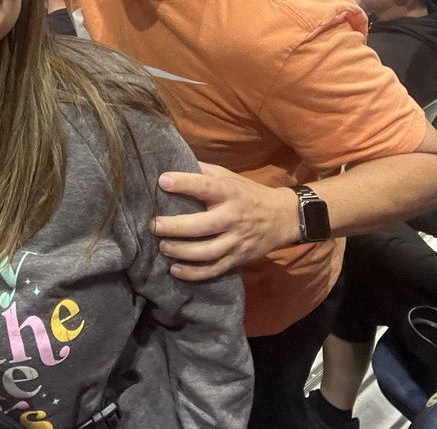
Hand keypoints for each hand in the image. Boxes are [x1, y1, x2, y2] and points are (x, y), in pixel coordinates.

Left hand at [151, 162, 300, 280]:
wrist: (283, 217)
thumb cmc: (247, 193)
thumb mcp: (228, 176)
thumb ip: (202, 171)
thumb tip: (171, 162)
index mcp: (230, 192)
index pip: (206, 187)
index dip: (184, 183)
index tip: (162, 181)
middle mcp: (233, 217)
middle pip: (203, 226)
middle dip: (175, 227)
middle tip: (153, 225)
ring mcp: (237, 241)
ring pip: (207, 252)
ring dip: (181, 251)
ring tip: (162, 247)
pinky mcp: (238, 259)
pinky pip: (214, 269)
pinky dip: (193, 273)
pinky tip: (175, 269)